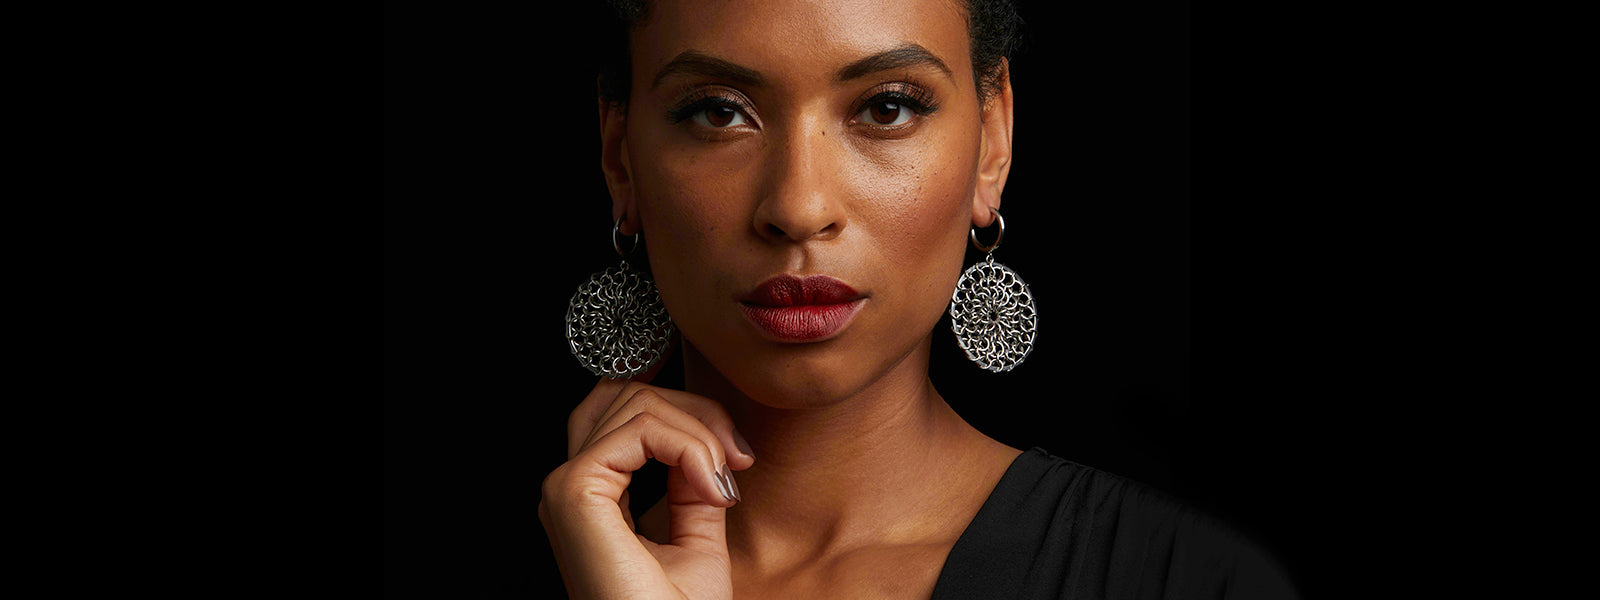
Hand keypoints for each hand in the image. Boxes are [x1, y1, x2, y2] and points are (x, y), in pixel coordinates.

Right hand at [540, 376, 754, 599]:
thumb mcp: (699, 531)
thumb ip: (693, 477)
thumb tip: (709, 432)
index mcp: (593, 494)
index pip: (626, 411)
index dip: (688, 414)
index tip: (738, 459)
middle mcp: (570, 486)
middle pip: (628, 395)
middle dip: (697, 411)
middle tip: (738, 460)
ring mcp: (566, 487)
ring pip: (636, 403)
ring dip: (699, 430)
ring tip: (725, 481)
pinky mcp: (574, 492)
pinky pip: (638, 429)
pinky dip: (689, 446)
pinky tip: (711, 487)